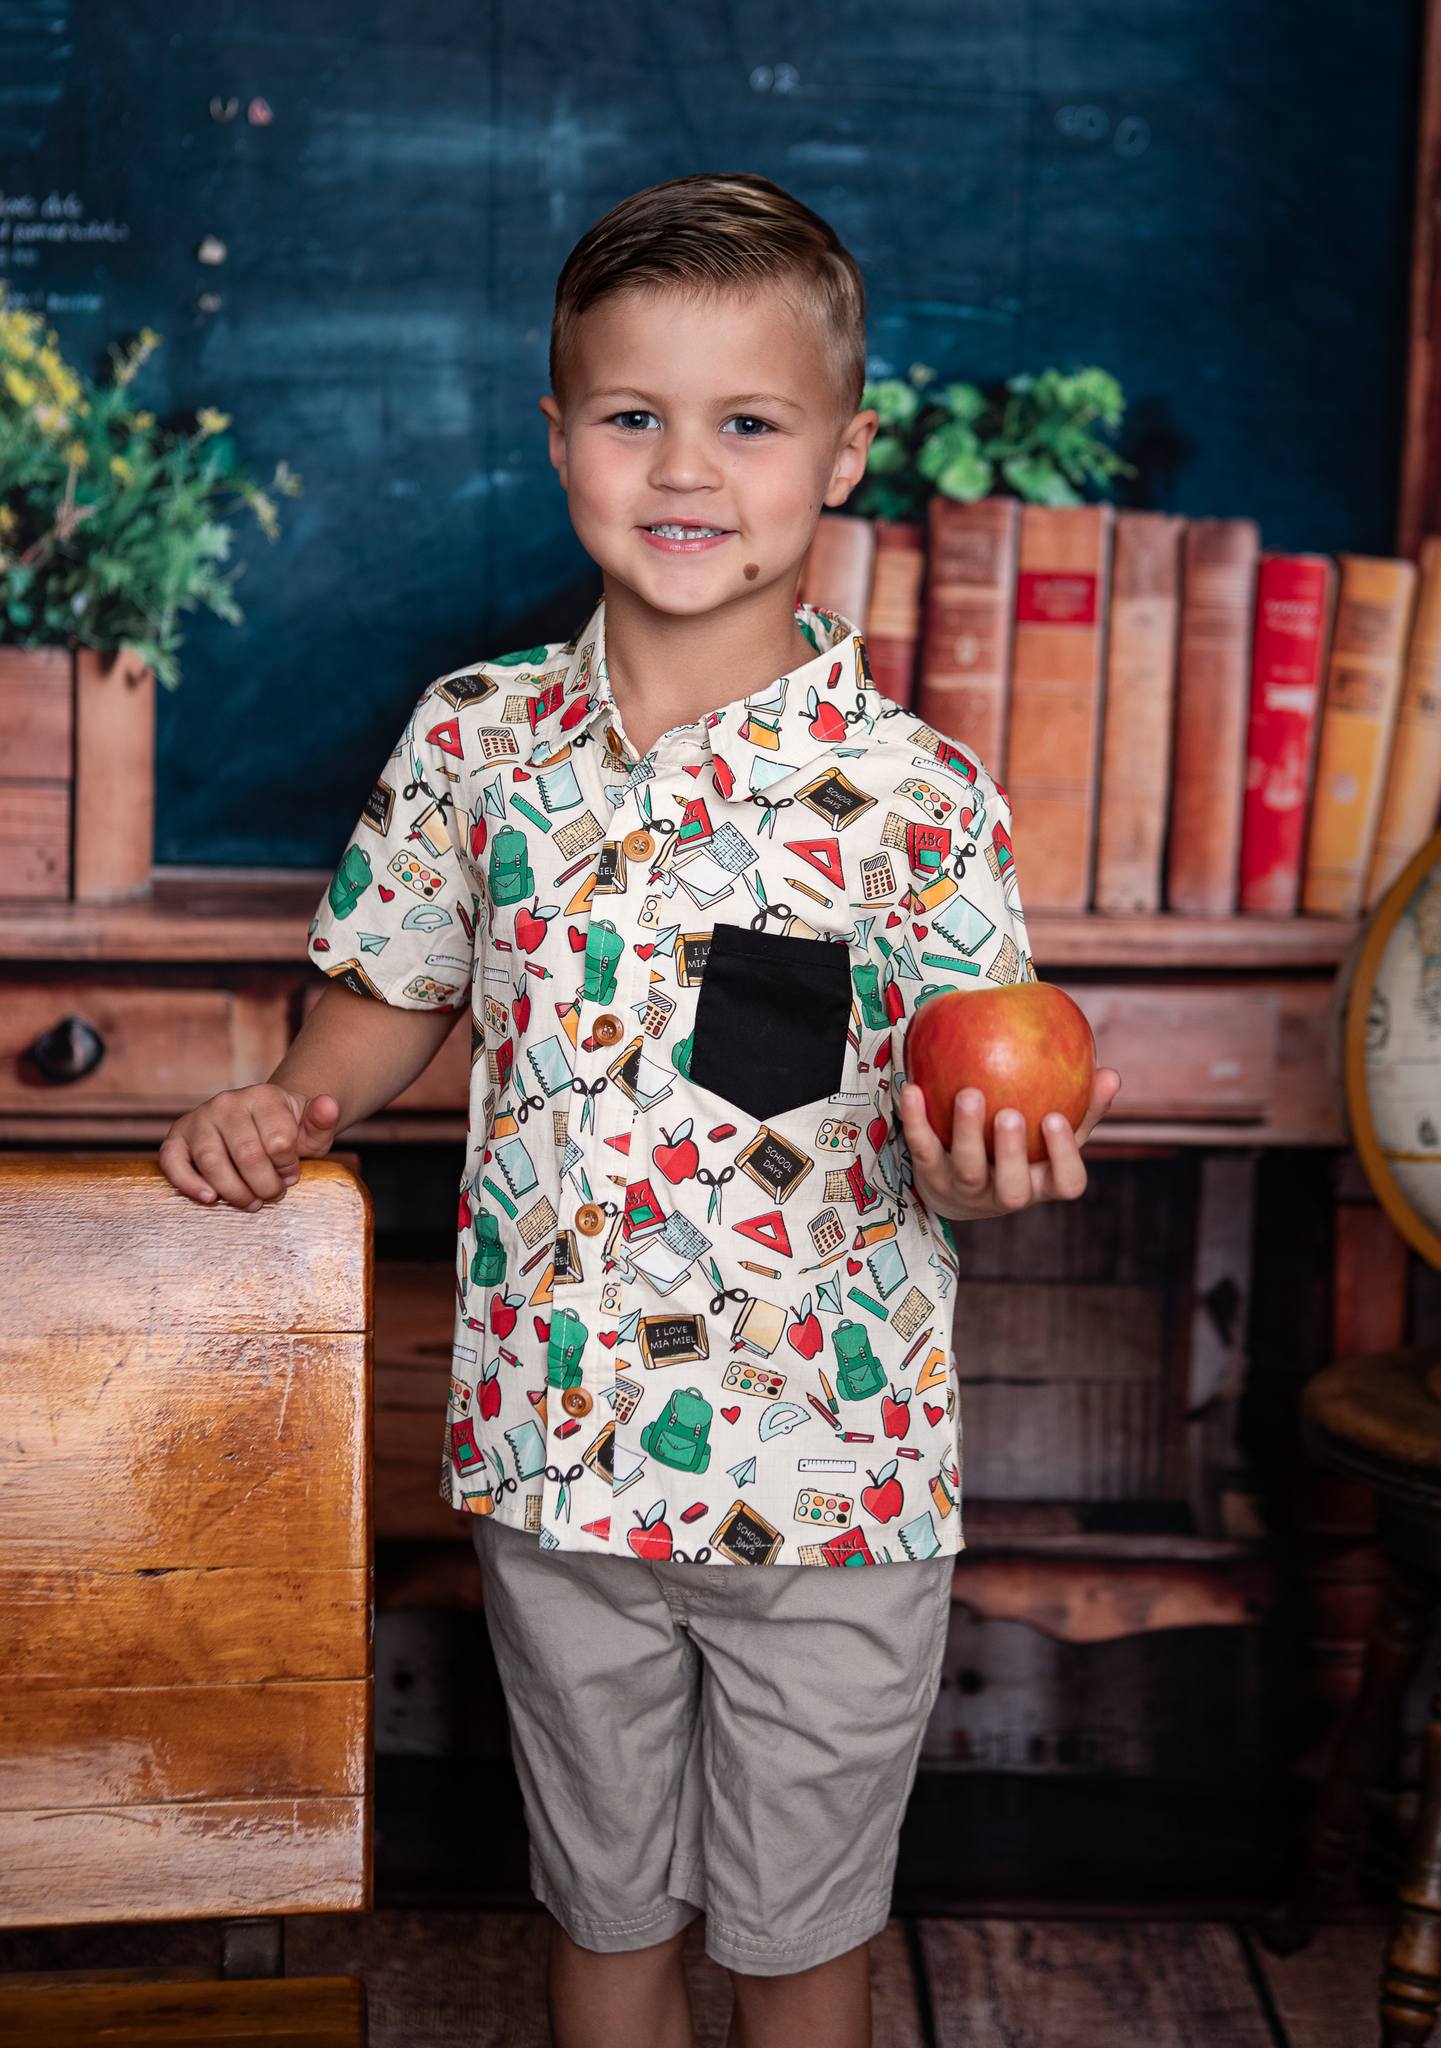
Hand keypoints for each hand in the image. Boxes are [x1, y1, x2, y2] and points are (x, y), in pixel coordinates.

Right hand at [158, 1083, 341, 1210]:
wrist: (258, 1124)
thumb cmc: (287, 1133)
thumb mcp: (311, 1130)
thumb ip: (322, 1121)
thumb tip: (329, 1106)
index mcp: (263, 1096)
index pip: (279, 1141)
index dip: (288, 1167)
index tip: (290, 1175)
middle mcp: (227, 1102)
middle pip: (247, 1154)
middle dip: (264, 1184)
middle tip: (272, 1195)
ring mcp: (200, 1118)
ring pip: (212, 1161)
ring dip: (234, 1191)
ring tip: (251, 1202)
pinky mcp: (177, 1136)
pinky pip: (173, 1160)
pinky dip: (188, 1183)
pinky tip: (209, 1198)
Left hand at [899, 1067, 1122, 1224]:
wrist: (956, 1187)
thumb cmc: (1019, 1151)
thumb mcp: (1051, 1135)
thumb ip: (1082, 1108)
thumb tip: (1111, 1074)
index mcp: (1041, 1184)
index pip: (1065, 1183)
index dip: (1063, 1157)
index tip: (1056, 1118)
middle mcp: (1004, 1194)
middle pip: (1012, 1187)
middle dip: (1012, 1153)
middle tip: (1011, 1114)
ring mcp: (965, 1190)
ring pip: (967, 1170)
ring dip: (967, 1132)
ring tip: (969, 1094)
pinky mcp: (929, 1177)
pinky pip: (922, 1149)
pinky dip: (915, 1120)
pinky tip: (912, 1089)